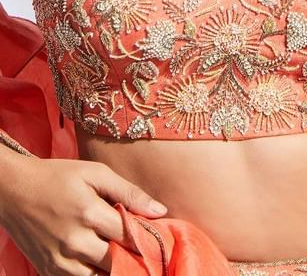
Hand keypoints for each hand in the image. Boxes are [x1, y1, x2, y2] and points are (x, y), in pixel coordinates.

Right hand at [0, 155, 167, 274]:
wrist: (14, 190)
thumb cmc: (58, 176)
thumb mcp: (95, 172)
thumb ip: (129, 192)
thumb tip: (161, 211)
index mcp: (89, 212)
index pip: (131, 236)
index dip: (148, 237)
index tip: (160, 235)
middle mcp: (74, 241)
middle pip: (118, 260)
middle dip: (133, 254)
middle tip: (141, 245)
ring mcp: (60, 260)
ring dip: (114, 267)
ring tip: (121, 251)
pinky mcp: (48, 271)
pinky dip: (93, 273)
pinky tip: (99, 258)